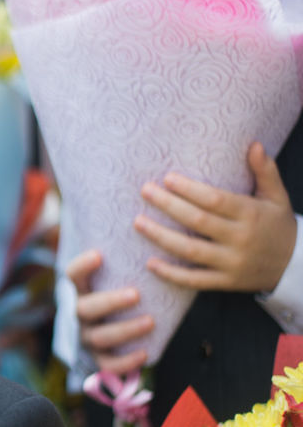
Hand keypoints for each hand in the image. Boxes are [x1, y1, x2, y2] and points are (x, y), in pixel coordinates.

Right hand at [67, 249, 152, 373]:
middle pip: (85, 308)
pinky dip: (125, 362)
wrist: (116, 329)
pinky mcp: (100, 359)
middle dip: (110, 301)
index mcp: (82, 289)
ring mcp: (89, 337)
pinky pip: (108, 366)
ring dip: (124, 330)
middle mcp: (80, 313)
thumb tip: (142, 205)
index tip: (98, 255)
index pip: (71, 275)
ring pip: (99, 337)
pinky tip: (145, 354)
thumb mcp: (119, 271)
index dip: (81, 267)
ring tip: (150, 321)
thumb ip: (126, 251)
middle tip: (135, 294)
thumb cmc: (123, 288)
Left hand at [134, 142, 296, 292]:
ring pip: (190, 250)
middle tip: (145, 191)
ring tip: (138, 222)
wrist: (297, 266)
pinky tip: (150, 262)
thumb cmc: (279, 226)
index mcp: (251, 214)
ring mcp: (231, 263)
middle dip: (168, 205)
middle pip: (197, 221)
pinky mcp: (225, 282)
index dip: (189, 189)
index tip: (167, 178)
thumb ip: (265, 171)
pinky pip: (194, 280)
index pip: (215, 200)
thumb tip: (253, 144)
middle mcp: (240, 238)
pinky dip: (171, 274)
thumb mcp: (278, 197)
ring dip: (161, 237)